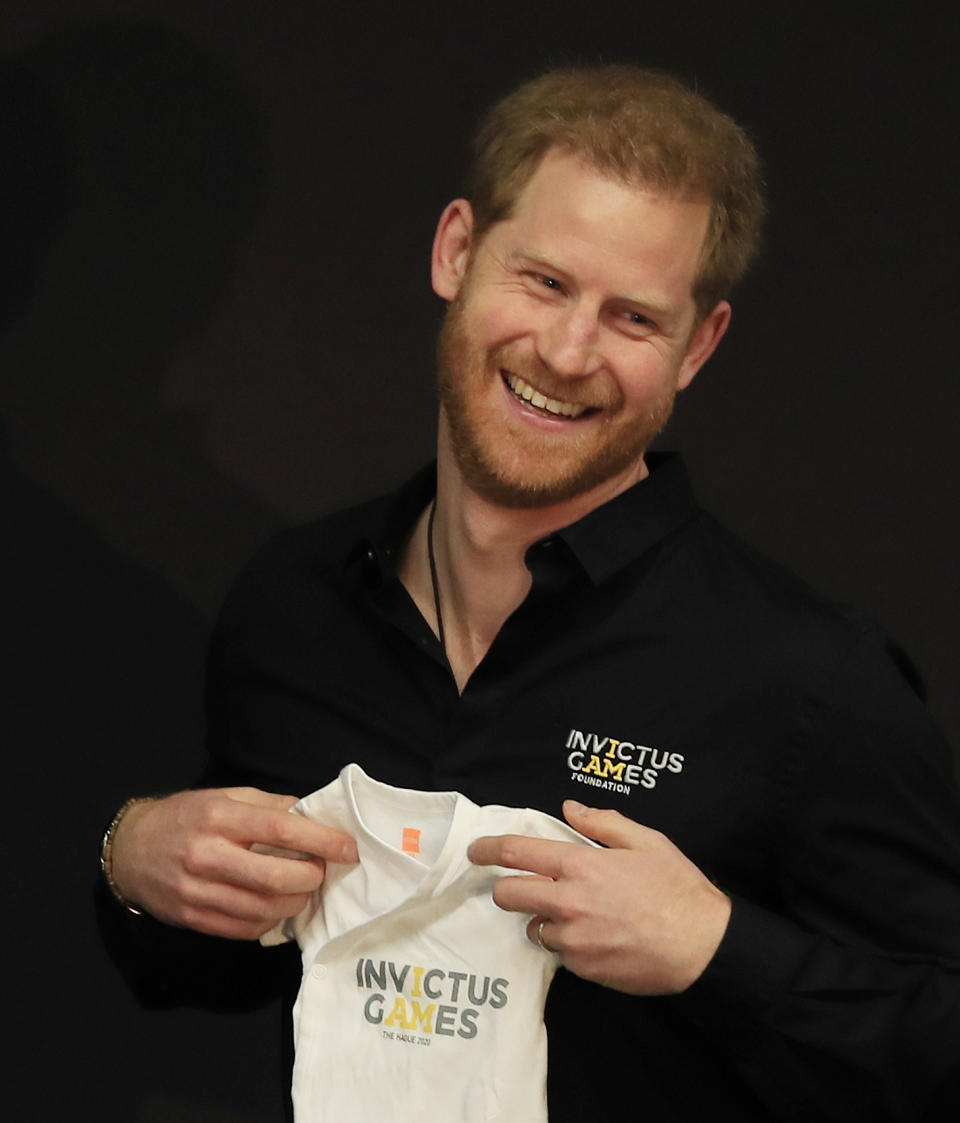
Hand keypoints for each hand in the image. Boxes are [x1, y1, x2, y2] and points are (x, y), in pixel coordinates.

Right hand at [110, 788, 357, 939]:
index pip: (281, 829)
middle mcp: (206, 854)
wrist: (130, 850)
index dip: (321, 840)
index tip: (348, 848)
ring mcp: (196, 890)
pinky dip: (269, 921)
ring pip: (262, 908)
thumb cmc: (186, 817)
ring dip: (294, 903)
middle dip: (310, 878)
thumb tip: (312, 815)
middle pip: (274, 877)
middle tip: (321, 872)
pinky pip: (243, 928)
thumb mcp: (224, 796)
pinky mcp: (191, 917)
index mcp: (219, 816)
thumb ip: (268, 805)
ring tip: (303, 891)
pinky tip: (276, 907)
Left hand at [467, 800, 729, 994]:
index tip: (475, 850)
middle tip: (520, 886)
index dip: (487, 849)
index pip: (516, 852)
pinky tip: (596, 936)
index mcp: (580, 865)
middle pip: (507, 895)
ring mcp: (573, 939)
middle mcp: (568, 902)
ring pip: (532, 927)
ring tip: (575, 914)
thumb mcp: (646, 841)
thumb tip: (569, 809)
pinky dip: (569, 943)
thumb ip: (603, 822)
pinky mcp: (583, 968)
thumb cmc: (678, 889)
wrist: (703, 947)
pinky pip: (560, 953)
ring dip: (543, 919)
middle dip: (506, 888)